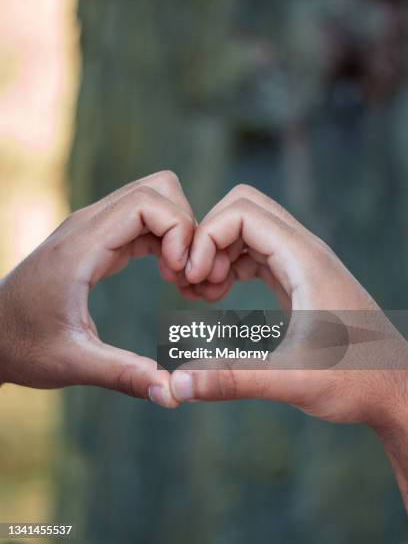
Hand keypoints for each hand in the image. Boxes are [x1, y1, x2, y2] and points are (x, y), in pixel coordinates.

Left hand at [0, 171, 194, 407]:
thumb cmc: (23, 346)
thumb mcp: (73, 363)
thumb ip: (124, 374)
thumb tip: (173, 394)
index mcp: (81, 245)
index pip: (146, 202)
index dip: (178, 229)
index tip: (180, 272)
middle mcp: (88, 225)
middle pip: (156, 188)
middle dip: (184, 225)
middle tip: (185, 272)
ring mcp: (93, 228)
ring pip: (153, 199)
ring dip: (177, 230)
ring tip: (179, 275)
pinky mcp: (98, 240)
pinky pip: (143, 221)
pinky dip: (166, 239)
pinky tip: (168, 273)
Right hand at [169, 184, 407, 507]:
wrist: (395, 388)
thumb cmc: (357, 381)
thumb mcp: (292, 381)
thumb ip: (232, 379)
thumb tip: (175, 386)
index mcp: (305, 260)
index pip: (242, 212)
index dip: (207, 237)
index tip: (192, 279)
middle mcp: (305, 251)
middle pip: (244, 207)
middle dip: (208, 236)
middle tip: (193, 280)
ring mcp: (302, 263)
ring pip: (249, 228)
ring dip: (217, 251)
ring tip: (201, 293)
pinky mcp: (299, 279)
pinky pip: (257, 253)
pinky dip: (231, 265)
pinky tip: (219, 296)